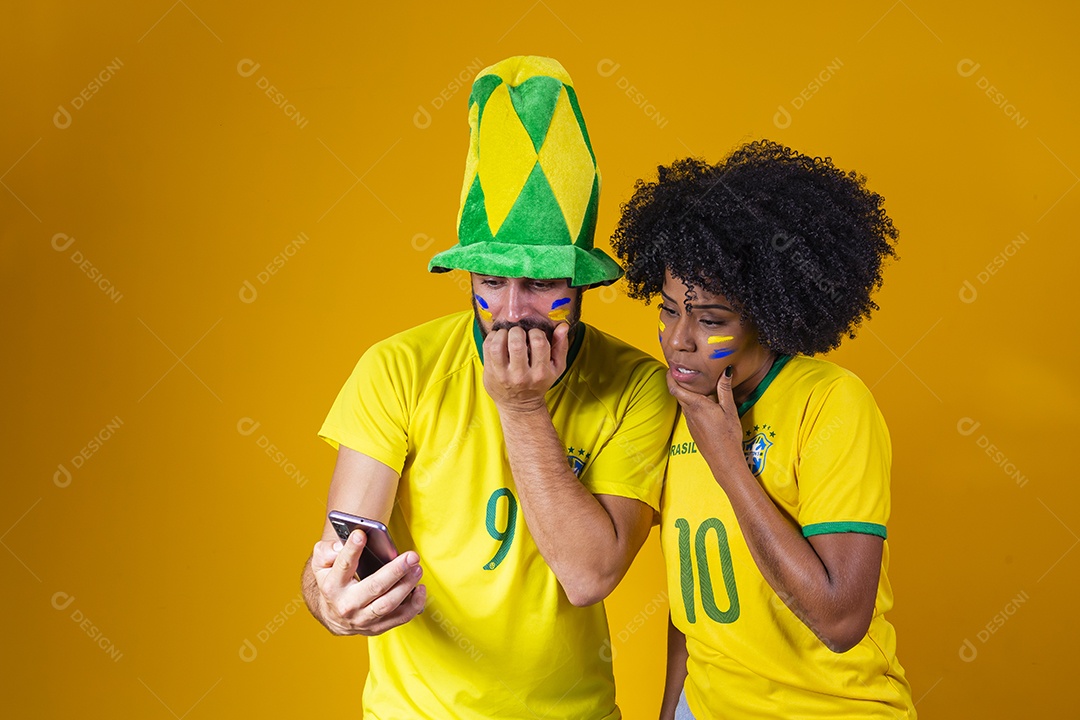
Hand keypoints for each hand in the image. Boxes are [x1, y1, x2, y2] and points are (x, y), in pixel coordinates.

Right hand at [310, 530, 426, 635]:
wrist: (333, 616)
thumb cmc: (332, 582)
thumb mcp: (321, 564)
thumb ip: (327, 551)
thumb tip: (341, 546)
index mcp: (333, 586)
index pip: (343, 566)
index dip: (352, 549)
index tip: (362, 534)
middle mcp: (348, 605)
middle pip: (374, 587)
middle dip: (395, 570)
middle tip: (411, 556)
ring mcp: (363, 619)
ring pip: (389, 604)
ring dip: (407, 586)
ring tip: (417, 568)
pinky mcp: (378, 627)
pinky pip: (400, 618)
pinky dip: (414, 604)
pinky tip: (420, 588)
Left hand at [483, 323, 569, 412]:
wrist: (520, 406)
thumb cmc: (539, 382)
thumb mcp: (556, 368)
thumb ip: (561, 346)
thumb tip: (563, 326)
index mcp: (540, 372)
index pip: (539, 342)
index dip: (536, 332)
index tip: (533, 334)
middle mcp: (521, 375)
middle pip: (516, 342)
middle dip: (517, 331)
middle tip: (519, 333)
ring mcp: (503, 375)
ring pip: (498, 345)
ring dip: (502, 333)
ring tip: (507, 334)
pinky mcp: (490, 373)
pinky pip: (487, 348)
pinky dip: (492, 337)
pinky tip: (498, 338)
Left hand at [666, 365, 744, 480]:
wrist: (724, 459)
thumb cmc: (728, 434)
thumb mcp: (729, 409)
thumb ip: (725, 388)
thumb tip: (726, 370)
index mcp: (696, 405)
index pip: (675, 388)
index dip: (670, 376)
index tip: (672, 367)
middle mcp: (689, 412)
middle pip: (677, 393)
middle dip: (676, 381)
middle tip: (682, 370)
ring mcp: (690, 421)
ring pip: (683, 402)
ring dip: (685, 392)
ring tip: (693, 382)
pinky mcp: (693, 428)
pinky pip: (689, 411)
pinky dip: (691, 402)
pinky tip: (702, 401)